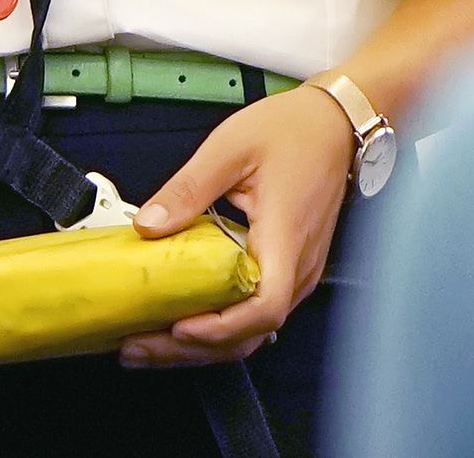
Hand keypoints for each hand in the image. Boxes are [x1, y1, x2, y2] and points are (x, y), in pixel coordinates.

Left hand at [120, 87, 350, 367]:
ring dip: (201, 344)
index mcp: (286, 238)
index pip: (263, 307)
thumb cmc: (294, 131)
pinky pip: (254, 313)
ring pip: (250, 331)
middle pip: (249, 333)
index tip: (180, 326)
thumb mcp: (230, 148)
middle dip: (190, 349)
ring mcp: (296, 273)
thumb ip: (187, 189)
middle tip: (137, 346)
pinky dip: (217, 327)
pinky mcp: (288, 271)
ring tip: (149, 341)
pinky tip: (182, 320)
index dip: (221, 327)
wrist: (335, 123)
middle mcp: (298, 267)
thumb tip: (147, 225)